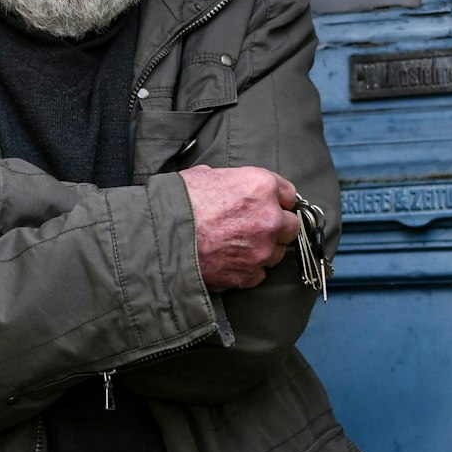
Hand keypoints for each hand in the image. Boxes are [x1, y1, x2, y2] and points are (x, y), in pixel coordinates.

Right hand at [179, 164, 300, 290]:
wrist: (160, 238)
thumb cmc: (178, 202)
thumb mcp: (206, 175)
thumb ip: (233, 182)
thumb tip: (234, 187)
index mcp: (261, 187)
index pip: (289, 194)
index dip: (278, 200)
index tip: (272, 205)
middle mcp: (269, 219)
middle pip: (290, 226)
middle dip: (277, 226)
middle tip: (255, 227)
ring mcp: (261, 250)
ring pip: (278, 252)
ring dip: (264, 250)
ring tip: (239, 246)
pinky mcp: (248, 275)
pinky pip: (259, 273)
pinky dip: (249, 269)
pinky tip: (231, 262)